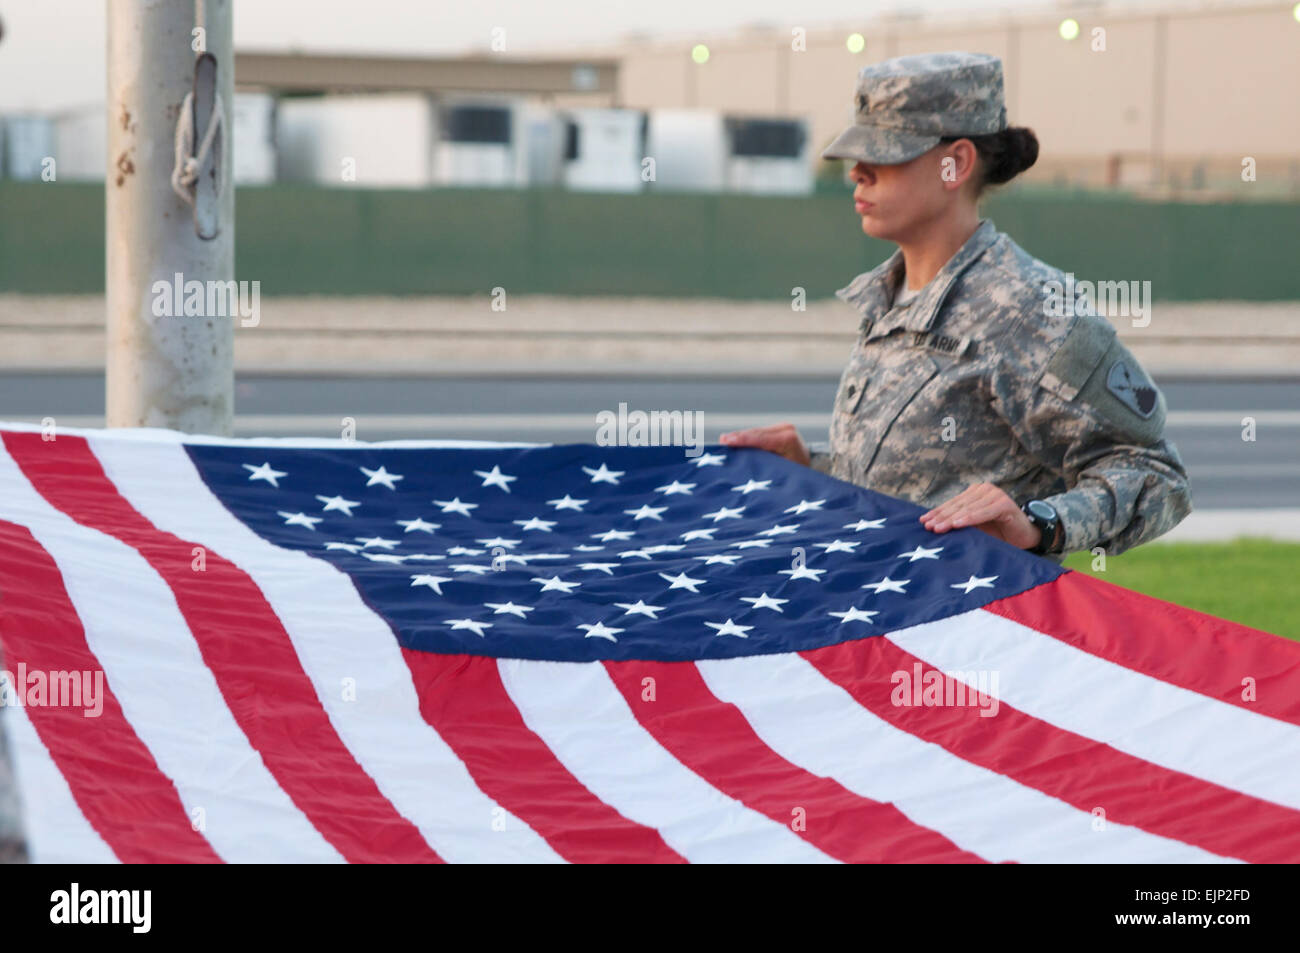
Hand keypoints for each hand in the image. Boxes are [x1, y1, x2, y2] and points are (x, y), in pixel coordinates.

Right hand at [718, 423, 810, 466]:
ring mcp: (783, 427)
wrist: (812, 472)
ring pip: (755, 433)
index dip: (742, 440)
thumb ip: (763, 465)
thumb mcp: (781, 474)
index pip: (761, 438)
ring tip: (723, 442)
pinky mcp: (778, 429)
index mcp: (789, 440)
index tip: (726, 441)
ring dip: (740, 438)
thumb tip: (742, 461)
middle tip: (720, 442)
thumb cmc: (798, 477)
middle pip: (755, 433)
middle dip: (737, 437)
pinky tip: (732, 441)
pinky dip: (746, 439)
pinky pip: (758, 434)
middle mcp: (786, 429)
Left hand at [920, 483, 1042, 549]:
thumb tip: (933, 526)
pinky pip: (983, 512)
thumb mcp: (975, 526)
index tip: (923, 521)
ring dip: (952, 519)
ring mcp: (995, 494)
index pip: (953, 503)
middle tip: (928, 526)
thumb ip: (959, 522)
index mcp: (974, 492)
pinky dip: (970, 519)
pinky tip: (958, 524)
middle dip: (941, 516)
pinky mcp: (1004, 503)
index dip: (938, 512)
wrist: (1025, 536)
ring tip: (939, 527)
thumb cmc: (998, 531)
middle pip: (958, 505)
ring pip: (968, 509)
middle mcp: (984, 490)